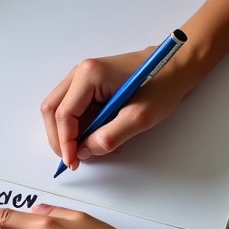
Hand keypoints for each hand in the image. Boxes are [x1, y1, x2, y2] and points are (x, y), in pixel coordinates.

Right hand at [41, 47, 191, 170]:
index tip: (72, 162)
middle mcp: (80, 72)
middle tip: (71, 159)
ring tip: (86, 149)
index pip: (63, 114)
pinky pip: (72, 108)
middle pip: (52, 110)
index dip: (65, 142)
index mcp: (90, 75)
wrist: (176, 66)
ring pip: (59, 109)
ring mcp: (82, 77)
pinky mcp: (88, 84)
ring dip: (67, 133)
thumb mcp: (139, 117)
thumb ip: (109, 137)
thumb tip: (84, 152)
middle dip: (58, 138)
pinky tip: (94, 136)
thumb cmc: (162, 84)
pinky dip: (77, 127)